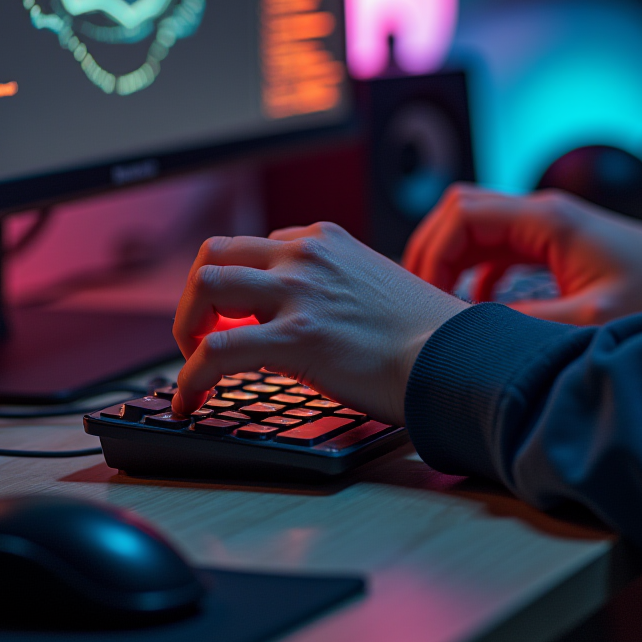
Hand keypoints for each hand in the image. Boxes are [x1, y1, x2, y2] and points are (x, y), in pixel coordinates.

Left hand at [171, 222, 468, 423]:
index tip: (231, 317)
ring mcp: (299, 292)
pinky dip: (190, 377)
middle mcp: (305, 256)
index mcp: (324, 242)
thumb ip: (330, 288)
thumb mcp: (372, 286)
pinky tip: (190, 400)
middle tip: (200, 333)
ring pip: (204, 285)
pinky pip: (216, 351)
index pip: (254, 248)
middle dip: (195, 295)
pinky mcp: (296, 337)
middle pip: (214, 253)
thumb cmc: (425, 333)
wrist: (455, 357)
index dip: (234, 287)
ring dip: (186, 325)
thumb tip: (299, 318)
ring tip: (194, 362)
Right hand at [404, 185, 641, 325]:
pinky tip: (475, 303)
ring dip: (449, 258)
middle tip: (420, 293)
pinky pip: (493, 246)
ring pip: (472, 225)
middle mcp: (538, 212)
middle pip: (459, 210)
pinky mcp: (547, 242)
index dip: (435, 249)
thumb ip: (531, 320)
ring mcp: (541, 225)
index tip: (427, 290)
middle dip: (431, 248)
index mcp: (547, 220)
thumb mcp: (594, 316)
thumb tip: (476, 330)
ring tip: (437, 299)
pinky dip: (473, 269)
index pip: (464, 213)